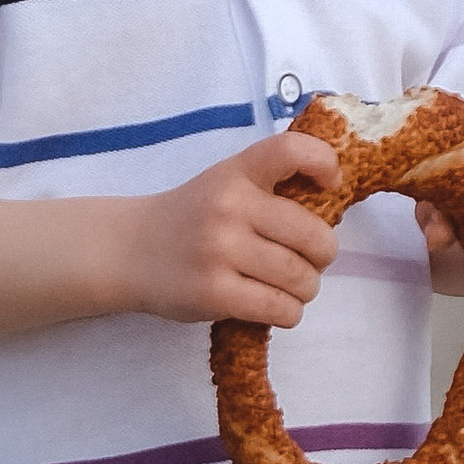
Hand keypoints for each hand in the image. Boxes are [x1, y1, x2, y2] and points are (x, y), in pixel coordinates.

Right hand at [123, 128, 341, 325]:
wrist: (130, 250)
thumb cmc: (192, 218)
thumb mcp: (224, 183)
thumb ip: (269, 186)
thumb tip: (333, 207)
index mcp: (236, 172)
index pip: (290, 150)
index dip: (325, 163)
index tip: (330, 185)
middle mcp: (229, 206)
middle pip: (314, 236)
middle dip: (323, 255)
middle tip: (310, 261)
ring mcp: (220, 251)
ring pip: (301, 278)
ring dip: (306, 289)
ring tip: (291, 288)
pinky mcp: (214, 293)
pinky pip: (280, 308)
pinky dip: (289, 313)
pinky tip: (275, 306)